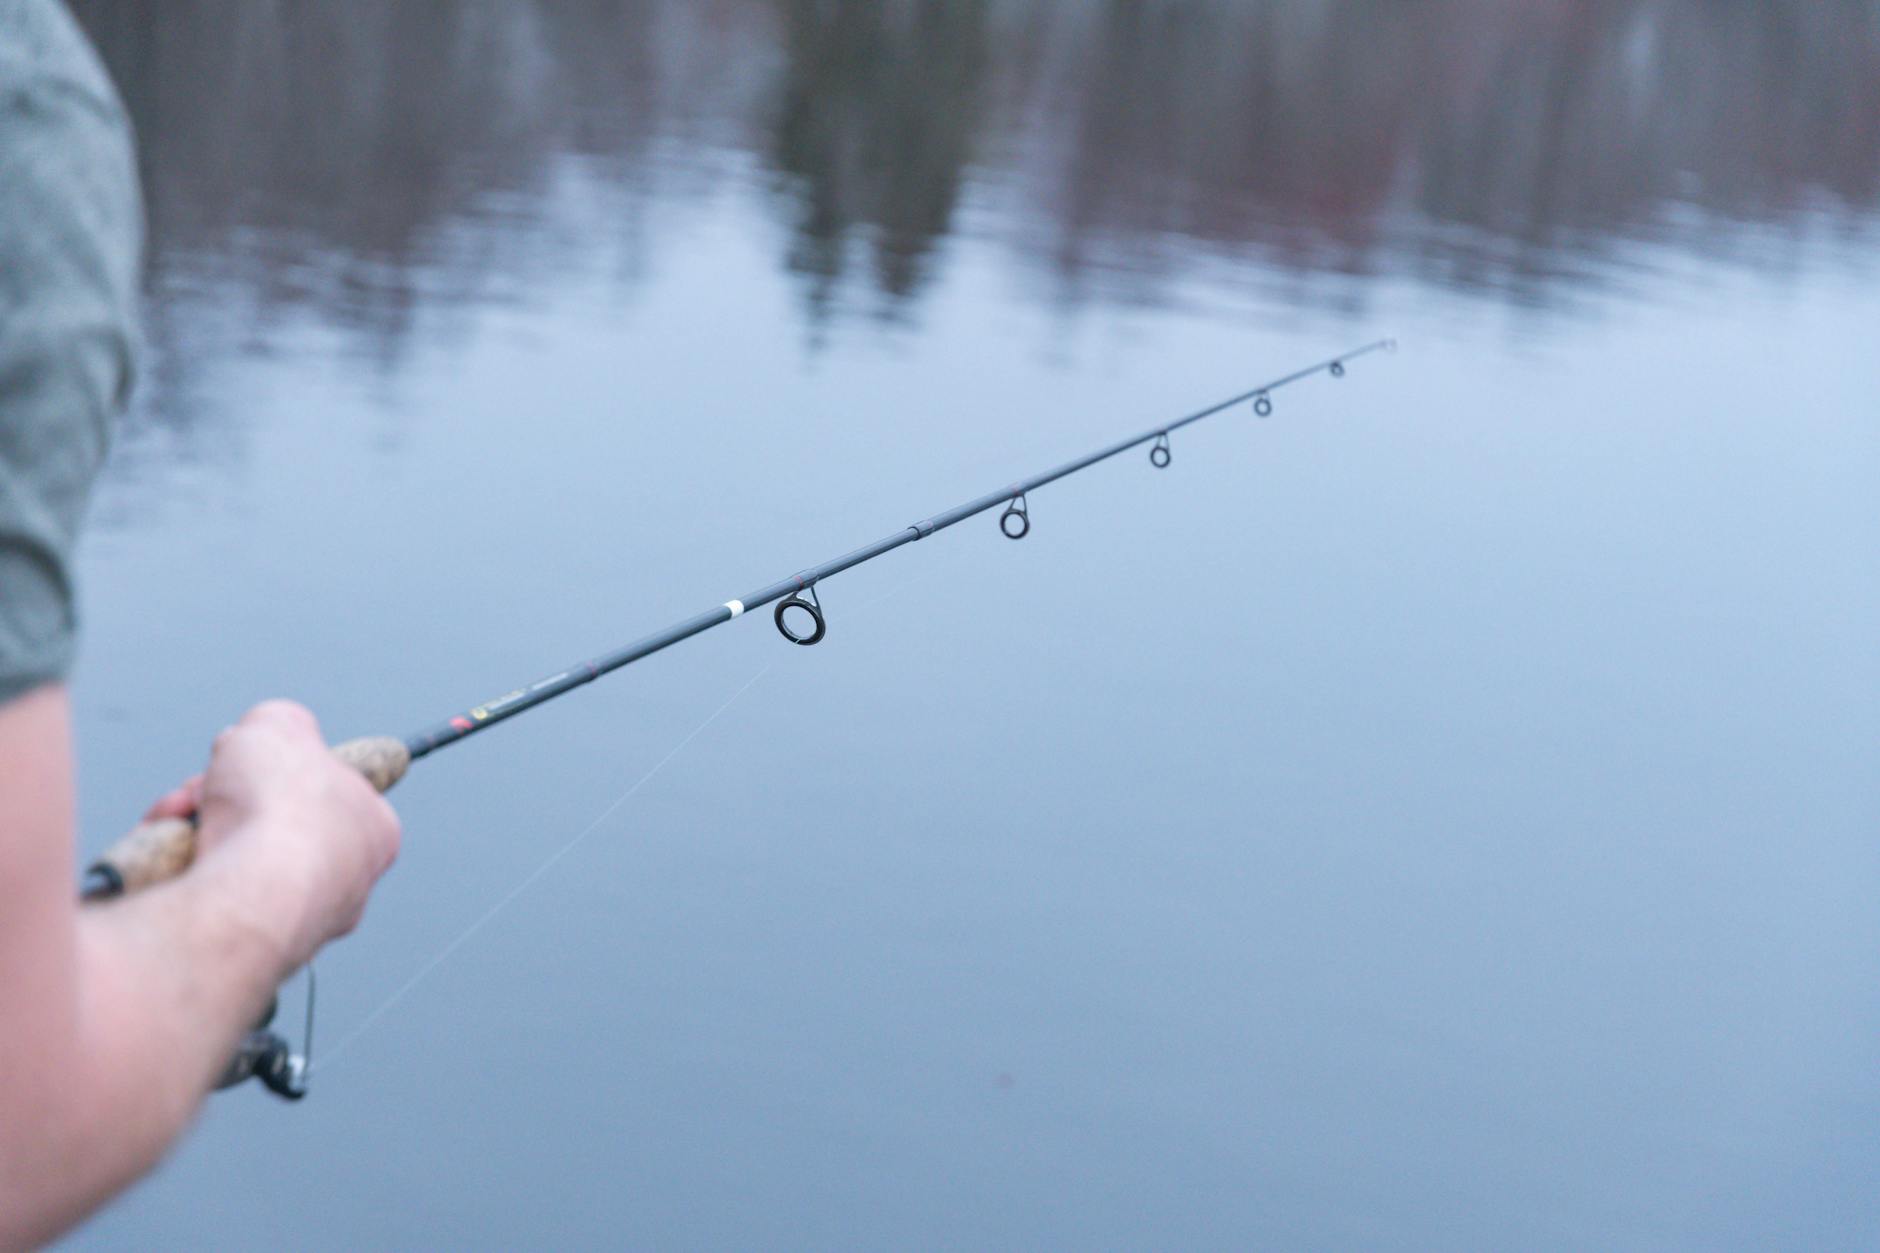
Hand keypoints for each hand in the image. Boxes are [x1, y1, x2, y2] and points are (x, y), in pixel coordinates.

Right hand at [181, 701, 400, 970]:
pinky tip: (171, 864)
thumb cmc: (280, 809)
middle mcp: (345, 885)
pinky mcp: (246, 951)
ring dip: (191, 832)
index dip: (276, 768)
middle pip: (269, 827)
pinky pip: (202, 902)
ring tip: (177, 821)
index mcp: (372, 830)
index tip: (252, 762)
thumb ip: (278, 721)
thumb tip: (262, 735)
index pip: (325, 790)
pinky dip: (176, 875)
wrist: (249, 895)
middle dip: (220, 801)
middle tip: (202, 790)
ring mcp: (299, 924)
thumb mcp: (279, 725)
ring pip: (229, 864)